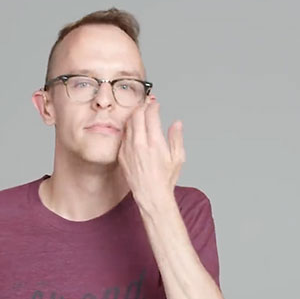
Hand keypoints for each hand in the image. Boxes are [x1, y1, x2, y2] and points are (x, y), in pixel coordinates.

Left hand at [117, 95, 184, 210]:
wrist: (150, 195)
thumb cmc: (165, 179)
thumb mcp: (178, 158)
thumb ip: (176, 138)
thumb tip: (176, 123)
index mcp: (154, 143)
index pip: (150, 115)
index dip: (153, 105)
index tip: (155, 103)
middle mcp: (139, 144)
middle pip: (136, 116)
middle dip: (142, 107)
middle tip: (146, 105)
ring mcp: (128, 149)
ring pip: (127, 124)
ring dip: (134, 116)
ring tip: (140, 113)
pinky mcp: (121, 155)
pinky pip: (123, 136)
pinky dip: (128, 128)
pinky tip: (133, 128)